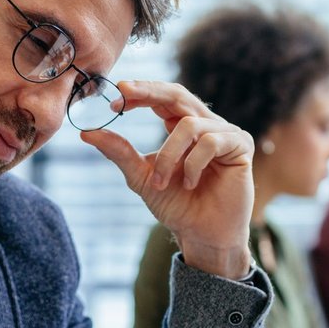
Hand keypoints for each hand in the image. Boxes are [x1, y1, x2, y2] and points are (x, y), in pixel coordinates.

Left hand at [80, 80, 253, 279]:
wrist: (202, 234)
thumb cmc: (177, 206)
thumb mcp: (142, 177)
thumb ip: (120, 153)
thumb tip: (87, 133)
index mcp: (181, 126)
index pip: (161, 98)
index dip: (140, 93)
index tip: (114, 100)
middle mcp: (204, 124)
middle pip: (177, 94)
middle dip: (149, 92)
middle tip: (124, 93)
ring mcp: (225, 132)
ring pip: (188, 125)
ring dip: (168, 155)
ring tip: (161, 182)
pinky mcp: (241, 145)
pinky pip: (210, 141)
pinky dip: (193, 164)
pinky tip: (191, 184)